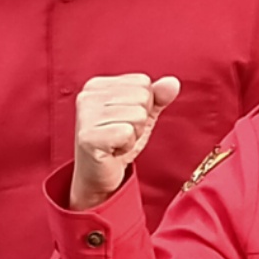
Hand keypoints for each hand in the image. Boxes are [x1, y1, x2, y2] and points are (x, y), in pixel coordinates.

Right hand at [72, 74, 181, 209]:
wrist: (99, 176)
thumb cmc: (118, 143)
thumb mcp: (143, 116)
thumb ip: (158, 97)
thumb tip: (173, 82)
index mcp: (97, 85)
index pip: (142, 82)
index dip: (143, 106)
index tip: (125, 121)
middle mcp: (87, 96)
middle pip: (142, 97)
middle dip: (140, 121)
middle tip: (121, 134)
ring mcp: (85, 116)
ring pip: (138, 115)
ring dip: (134, 134)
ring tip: (117, 142)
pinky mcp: (89, 137)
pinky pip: (128, 132)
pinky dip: (127, 145)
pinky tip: (114, 150)